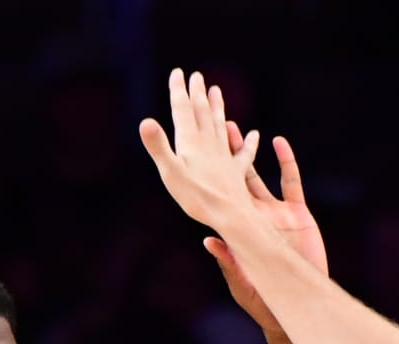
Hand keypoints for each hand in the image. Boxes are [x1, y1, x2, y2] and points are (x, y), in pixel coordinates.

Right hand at [139, 70, 262, 235]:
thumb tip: (145, 121)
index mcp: (190, 141)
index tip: (178, 72)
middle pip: (202, 113)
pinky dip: (249, 143)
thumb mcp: (171, 173)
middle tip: (197, 76)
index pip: (182, 110)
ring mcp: (224, 156)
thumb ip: (158, 147)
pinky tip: (254, 135)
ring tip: (217, 92)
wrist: (229, 215)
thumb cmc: (196, 197)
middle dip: (198, 94)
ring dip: (218, 108)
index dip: (178, 90)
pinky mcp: (237, 172)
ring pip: (221, 126)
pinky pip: (244, 154)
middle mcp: (209, 144)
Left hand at [205, 124, 327, 343]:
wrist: (299, 304)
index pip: (219, 200)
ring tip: (238, 129)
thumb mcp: (244, 282)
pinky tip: (278, 141)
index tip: (193, 160)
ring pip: (258, 176)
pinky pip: (291, 182)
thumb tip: (207, 242)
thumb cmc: (265, 301)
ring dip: (248, 153)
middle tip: (211, 131)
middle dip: (224, 157)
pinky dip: (286, 161)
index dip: (207, 180)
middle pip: (234, 180)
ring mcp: (274, 214)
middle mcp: (253, 219)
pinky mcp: (297, 214)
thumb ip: (229, 261)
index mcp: (238, 232)